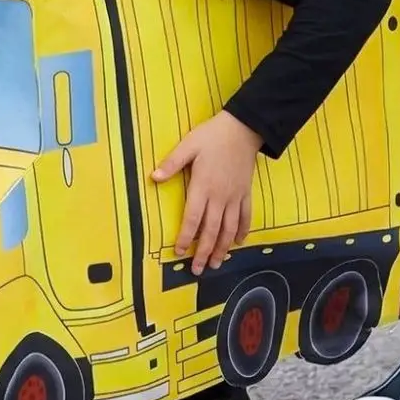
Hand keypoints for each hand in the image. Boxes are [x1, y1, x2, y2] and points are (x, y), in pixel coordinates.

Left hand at [152, 111, 262, 275]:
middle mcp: (220, 197)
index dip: (185, 237)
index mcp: (203, 187)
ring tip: (217, 264)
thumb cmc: (212, 136)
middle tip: (198, 270)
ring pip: (229, 229)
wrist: (243, 129)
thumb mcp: (188, 145)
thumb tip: (153, 178)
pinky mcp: (246, 193)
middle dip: (204, 252)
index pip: (192, 218)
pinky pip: (245, 217)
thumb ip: (172, 164)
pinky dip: (242, 231)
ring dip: (222, 248)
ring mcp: (235, 197)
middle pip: (211, 230)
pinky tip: (238, 243)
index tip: (179, 252)